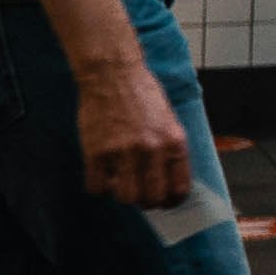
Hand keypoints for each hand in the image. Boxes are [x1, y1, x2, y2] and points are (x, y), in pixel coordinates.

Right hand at [75, 58, 193, 208]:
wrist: (113, 73)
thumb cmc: (143, 93)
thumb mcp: (169, 119)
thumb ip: (170, 149)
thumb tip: (169, 181)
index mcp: (174, 141)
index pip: (179, 188)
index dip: (172, 201)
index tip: (164, 201)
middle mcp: (151, 149)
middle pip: (152, 199)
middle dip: (147, 201)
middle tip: (140, 193)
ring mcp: (122, 152)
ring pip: (126, 198)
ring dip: (122, 194)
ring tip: (120, 181)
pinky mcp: (96, 152)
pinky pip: (97, 188)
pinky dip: (98, 186)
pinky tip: (101, 174)